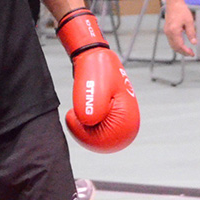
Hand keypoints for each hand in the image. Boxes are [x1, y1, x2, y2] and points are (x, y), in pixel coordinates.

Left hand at [56, 8, 140, 152]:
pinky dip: (85, 125)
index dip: (84, 135)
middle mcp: (128, 120)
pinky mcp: (112, 116)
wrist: (96, 57)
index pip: (106, 141)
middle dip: (83, 132)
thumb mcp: (95, 86)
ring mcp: (120, 118)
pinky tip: (77, 114)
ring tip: (74, 112)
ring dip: (83, 128)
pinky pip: (98, 130)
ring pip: (98, 136)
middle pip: (102, 142)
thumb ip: (93, 106)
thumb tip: (87, 123)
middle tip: (71, 116)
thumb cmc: (97, 68)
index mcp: (128, 116)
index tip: (72, 118)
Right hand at [163, 1, 195, 57]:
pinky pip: (171, 40)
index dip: (186, 51)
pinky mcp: (167, 30)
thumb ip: (191, 33)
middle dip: (183, 52)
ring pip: (172, 45)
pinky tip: (182, 44)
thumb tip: (194, 42)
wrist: (173, 3)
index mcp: (174, 31)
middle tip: (190, 54)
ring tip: (187, 50)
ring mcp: (166, 31)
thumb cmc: (181, 10)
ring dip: (179, 49)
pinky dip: (176, 44)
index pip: (180, 45)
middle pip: (175, 47)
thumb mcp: (189, 21)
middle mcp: (168, 32)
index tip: (192, 54)